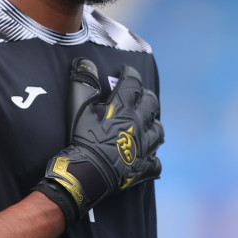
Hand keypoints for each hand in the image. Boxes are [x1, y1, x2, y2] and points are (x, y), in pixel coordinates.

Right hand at [36, 60, 162, 223]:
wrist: (88, 174)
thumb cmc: (82, 141)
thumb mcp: (79, 109)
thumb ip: (83, 84)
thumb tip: (85, 63)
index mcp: (124, 110)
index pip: (133, 84)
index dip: (130, 74)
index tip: (125, 71)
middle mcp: (139, 125)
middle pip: (152, 104)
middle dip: (147, 96)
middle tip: (139, 95)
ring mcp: (144, 147)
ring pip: (158, 131)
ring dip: (154, 125)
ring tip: (148, 123)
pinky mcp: (143, 167)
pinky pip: (155, 162)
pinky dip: (153, 158)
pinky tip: (149, 155)